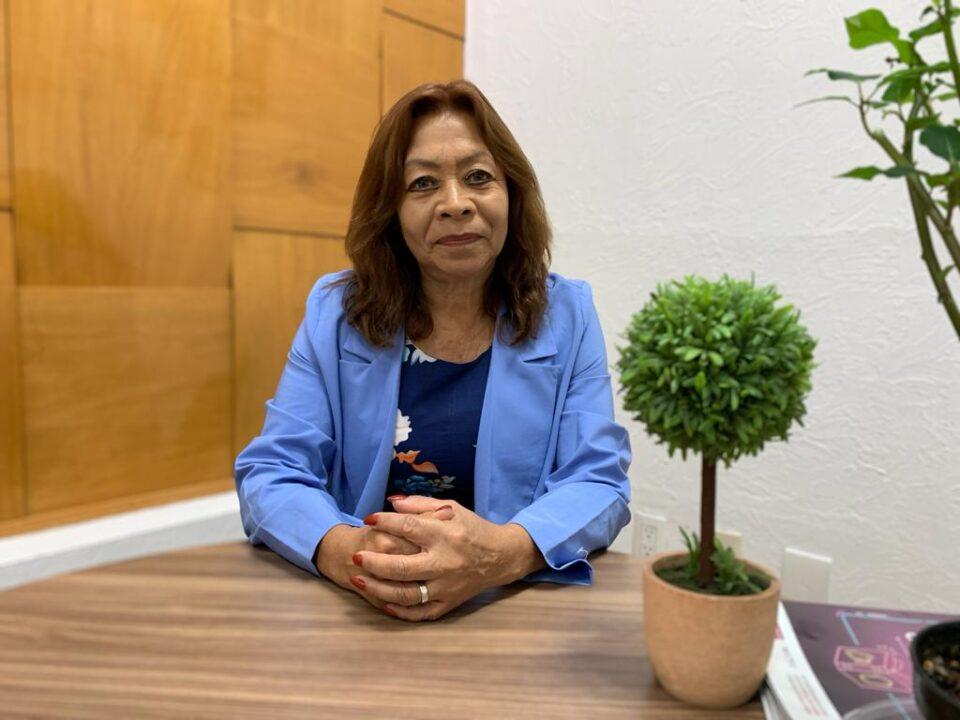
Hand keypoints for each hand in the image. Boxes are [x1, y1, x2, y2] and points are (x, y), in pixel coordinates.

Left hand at [350, 496, 543, 621]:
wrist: (502, 557)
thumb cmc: (472, 529)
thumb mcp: (451, 508)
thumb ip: (420, 504)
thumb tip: (390, 503)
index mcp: (445, 535)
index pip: (409, 527)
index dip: (386, 522)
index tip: (368, 518)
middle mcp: (445, 562)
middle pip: (402, 567)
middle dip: (374, 563)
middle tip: (355, 557)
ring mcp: (446, 587)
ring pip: (406, 595)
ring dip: (378, 589)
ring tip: (358, 579)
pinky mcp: (449, 604)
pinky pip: (419, 614)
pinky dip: (399, 611)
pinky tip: (382, 602)